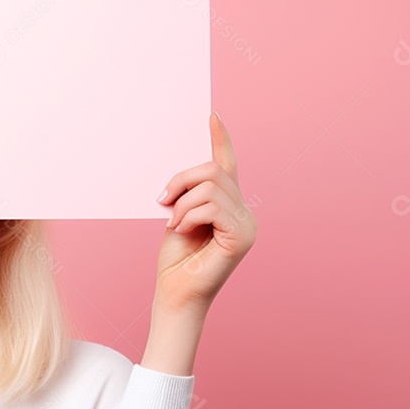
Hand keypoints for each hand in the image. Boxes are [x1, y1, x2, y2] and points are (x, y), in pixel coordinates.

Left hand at [153, 111, 257, 312]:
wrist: (175, 293)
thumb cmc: (175, 260)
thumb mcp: (178, 215)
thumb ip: (187, 194)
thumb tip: (185, 173)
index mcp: (229, 206)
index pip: (227, 165)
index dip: (220, 138)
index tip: (212, 115)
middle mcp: (244, 213)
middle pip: (213, 170)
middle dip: (182, 180)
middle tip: (163, 201)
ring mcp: (247, 225)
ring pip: (210, 185)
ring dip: (182, 202)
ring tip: (173, 224)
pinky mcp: (241, 236)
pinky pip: (210, 206)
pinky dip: (188, 215)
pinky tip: (181, 230)